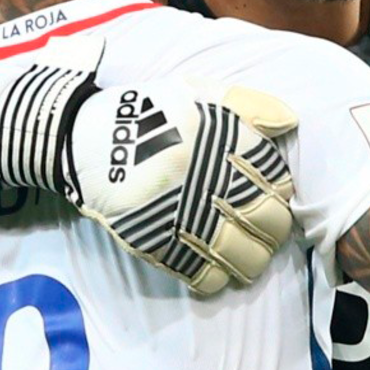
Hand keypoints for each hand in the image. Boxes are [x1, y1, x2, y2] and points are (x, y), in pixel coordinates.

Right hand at [0, 35, 296, 293]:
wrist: (79, 135)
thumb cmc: (145, 111)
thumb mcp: (195, 91)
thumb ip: (247, 101)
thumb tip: (290, 122)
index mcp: (219, 134)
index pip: (274, 173)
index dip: (281, 188)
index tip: (275, 194)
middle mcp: (205, 173)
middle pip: (266, 218)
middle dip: (275, 229)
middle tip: (268, 230)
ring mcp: (179, 209)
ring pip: (241, 253)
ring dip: (253, 261)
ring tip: (249, 258)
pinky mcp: (154, 239)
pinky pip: (200, 273)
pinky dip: (215, 278)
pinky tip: (216, 271)